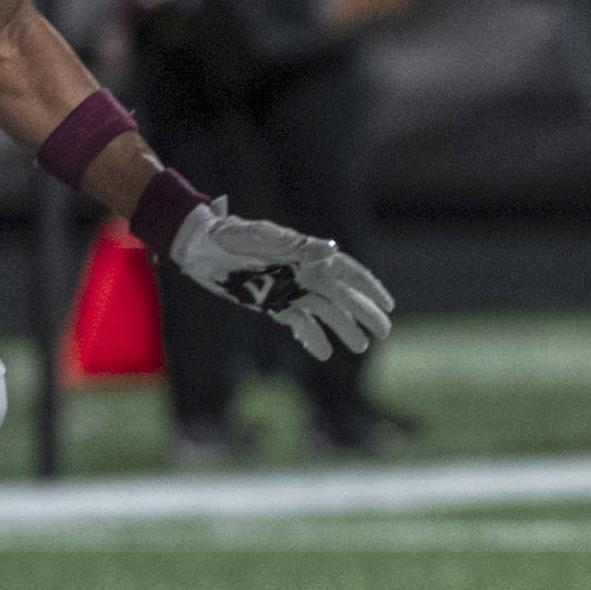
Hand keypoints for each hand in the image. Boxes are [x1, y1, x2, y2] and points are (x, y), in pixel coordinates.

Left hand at [167, 201, 394, 360]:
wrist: (201, 247)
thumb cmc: (233, 237)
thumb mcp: (264, 239)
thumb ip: (298, 247)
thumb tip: (332, 250)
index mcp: (308, 256)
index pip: (348, 272)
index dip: (370, 288)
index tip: (389, 305)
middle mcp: (304, 274)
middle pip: (342, 296)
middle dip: (364, 313)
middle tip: (383, 333)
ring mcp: (289, 290)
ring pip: (324, 313)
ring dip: (343, 329)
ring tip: (360, 347)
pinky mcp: (273, 304)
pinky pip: (298, 323)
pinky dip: (311, 337)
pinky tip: (324, 352)